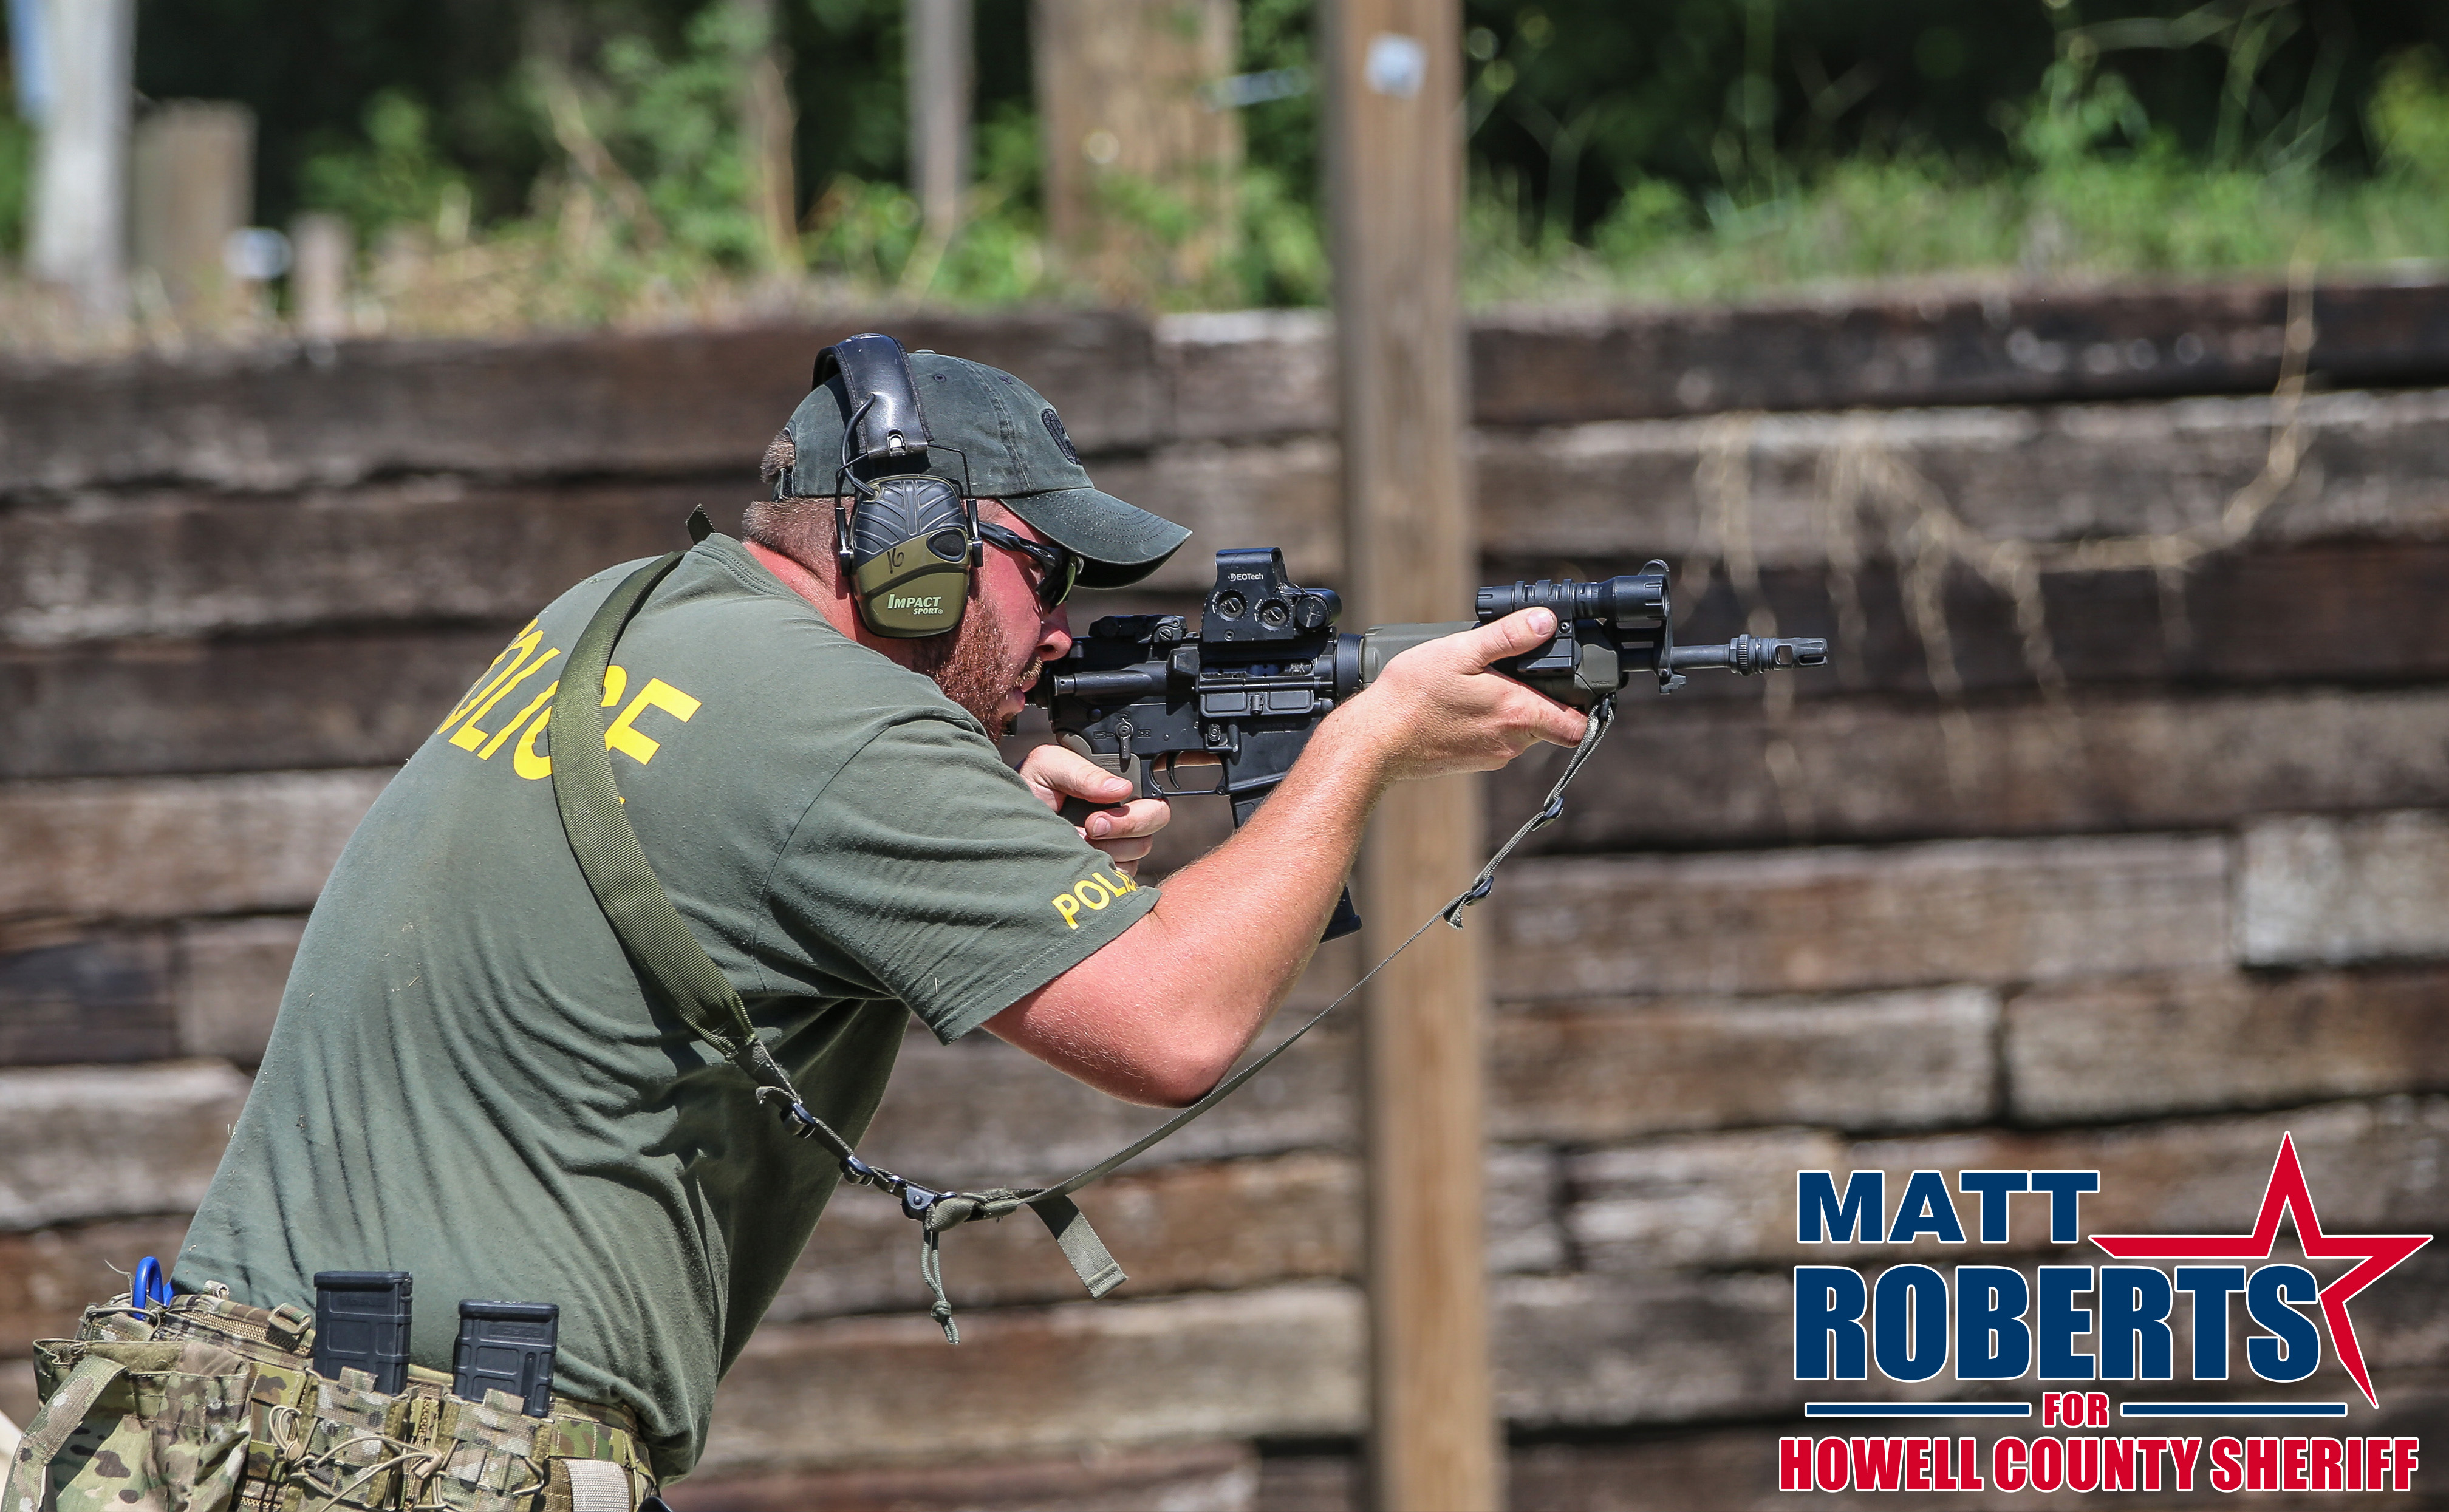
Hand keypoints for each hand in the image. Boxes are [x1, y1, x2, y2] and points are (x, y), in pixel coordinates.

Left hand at [1017, 742, 1173, 876]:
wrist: (1005, 825)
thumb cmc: (1027, 789)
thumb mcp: (1048, 766)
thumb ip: (1083, 771)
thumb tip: (1121, 787)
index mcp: (1114, 784)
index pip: (1152, 789)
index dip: (1140, 803)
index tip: (1103, 813)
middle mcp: (1123, 812)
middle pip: (1156, 819)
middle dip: (1127, 825)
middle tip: (1091, 827)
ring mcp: (1120, 842)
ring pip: (1141, 848)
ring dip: (1109, 848)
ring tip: (1076, 840)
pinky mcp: (1111, 869)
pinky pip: (1125, 874)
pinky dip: (1103, 869)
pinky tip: (1080, 859)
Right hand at [1338, 607, 1589, 784]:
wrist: (1374, 741)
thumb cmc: (1412, 695)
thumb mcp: (1460, 651)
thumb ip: (1508, 637)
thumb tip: (1546, 621)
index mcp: (1518, 714)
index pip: (1578, 726)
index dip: (1583, 704)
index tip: (1572, 684)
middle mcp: (1512, 743)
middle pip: (1549, 723)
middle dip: (1538, 697)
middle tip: (1511, 671)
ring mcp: (1492, 756)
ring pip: (1520, 731)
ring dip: (1509, 708)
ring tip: (1478, 684)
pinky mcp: (1472, 762)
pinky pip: (1495, 740)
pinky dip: (1487, 722)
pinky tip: (1459, 705)